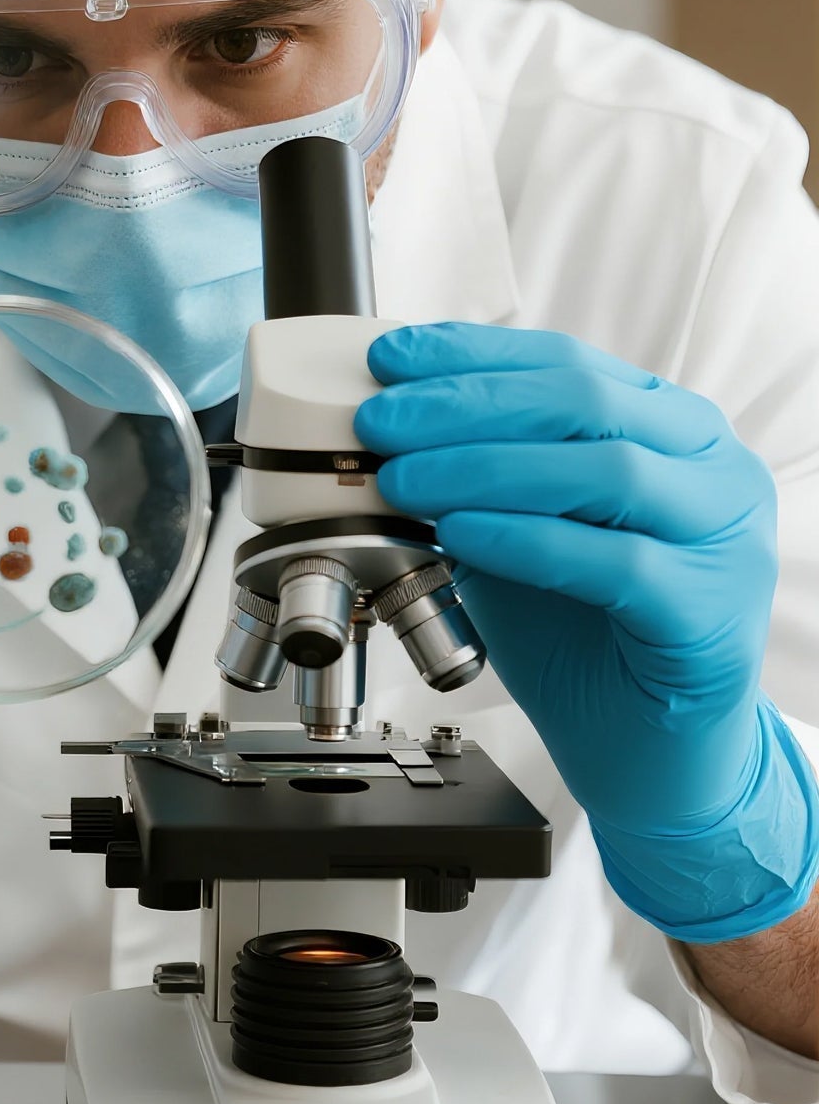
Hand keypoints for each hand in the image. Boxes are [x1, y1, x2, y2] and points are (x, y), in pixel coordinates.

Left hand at [355, 322, 817, 942]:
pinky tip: (460, 535)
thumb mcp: (513, 532)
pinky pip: (614, 563)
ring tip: (401, 479)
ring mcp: (722, 537)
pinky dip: (525, 540)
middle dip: (462, 405)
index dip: (468, 354)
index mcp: (667, 428)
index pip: (564, 361)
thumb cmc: (582, 634)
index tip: (389, 358)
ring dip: (482, 468)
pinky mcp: (708, 611)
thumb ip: (474, 478)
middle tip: (380, 421)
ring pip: (603, 471)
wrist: (645, 749)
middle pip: (581, 401)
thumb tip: (387, 429)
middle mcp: (708, 467)